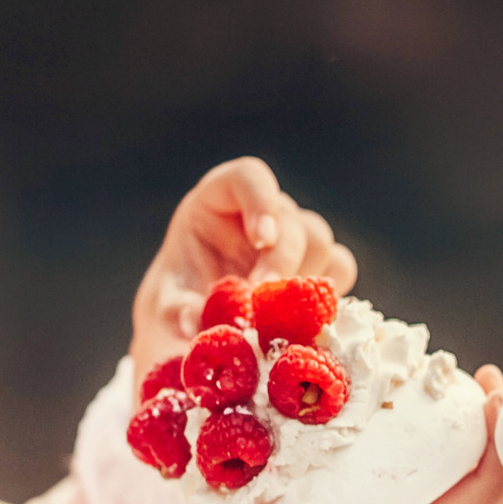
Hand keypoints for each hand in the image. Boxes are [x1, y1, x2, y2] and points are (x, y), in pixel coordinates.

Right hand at [120, 365, 502, 503]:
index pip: (486, 491)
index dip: (500, 445)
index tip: (490, 397)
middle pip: (480, 468)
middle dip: (487, 419)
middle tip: (470, 369)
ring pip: (447, 462)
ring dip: (448, 419)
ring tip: (427, 373)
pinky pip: (407, 464)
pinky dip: (407, 431)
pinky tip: (375, 401)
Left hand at [130, 158, 359, 394]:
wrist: (195, 326)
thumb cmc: (176, 302)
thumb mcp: (163, 306)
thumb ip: (175, 311)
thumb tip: (193, 320)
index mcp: (219, 201)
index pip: (249, 177)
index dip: (261, 201)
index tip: (262, 238)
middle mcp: (262, 213)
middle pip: (293, 221)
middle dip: (283, 262)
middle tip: (264, 299)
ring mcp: (293, 238)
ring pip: (320, 243)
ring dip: (304, 280)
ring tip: (277, 316)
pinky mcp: (316, 267)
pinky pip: (339, 270)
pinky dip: (326, 294)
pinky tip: (301, 319)